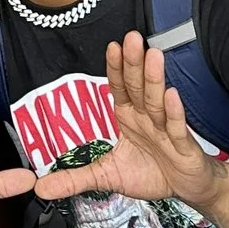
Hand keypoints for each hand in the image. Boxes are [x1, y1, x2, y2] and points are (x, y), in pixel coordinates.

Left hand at [32, 34, 221, 210]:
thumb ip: (74, 179)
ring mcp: (166, 130)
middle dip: (134, 64)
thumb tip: (40, 188)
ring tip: (152, 56)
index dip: (116, 68)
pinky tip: (171, 95)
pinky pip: (177, 128)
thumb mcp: (106, 177)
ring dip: (154, 79)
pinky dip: (174, 113)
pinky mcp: (184, 147)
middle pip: (139, 88)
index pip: (120, 88)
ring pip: (157, 102)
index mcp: (129, 118)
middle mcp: (147, 118)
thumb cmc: (151, 174)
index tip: (112, 46)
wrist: (188, 189)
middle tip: (132, 38)